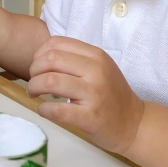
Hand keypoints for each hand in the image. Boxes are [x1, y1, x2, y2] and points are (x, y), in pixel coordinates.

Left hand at [26, 36, 144, 154]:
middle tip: (34, 82)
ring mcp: (94, 93)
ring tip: (35, 94)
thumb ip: (76, 59)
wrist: (133, 122)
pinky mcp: (90, 116)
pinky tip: (44, 109)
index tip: (38, 67)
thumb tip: (41, 57)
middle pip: (51, 60)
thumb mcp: (100, 68)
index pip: (57, 43)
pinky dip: (43, 109)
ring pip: (50, 81)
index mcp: (97, 55)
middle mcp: (96, 70)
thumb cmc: (111, 95)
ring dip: (34, 87)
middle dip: (33, 71)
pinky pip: (56, 109)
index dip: (39, 54)